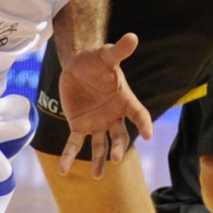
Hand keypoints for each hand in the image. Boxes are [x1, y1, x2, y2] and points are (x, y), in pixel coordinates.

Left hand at [55, 32, 153, 178]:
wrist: (77, 66)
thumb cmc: (96, 61)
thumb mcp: (106, 56)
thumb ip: (119, 51)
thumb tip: (132, 36)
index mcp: (125, 101)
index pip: (139, 114)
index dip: (144, 124)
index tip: (149, 135)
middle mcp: (114, 116)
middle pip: (120, 136)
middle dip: (117, 147)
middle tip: (114, 158)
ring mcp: (98, 123)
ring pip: (100, 146)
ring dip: (99, 160)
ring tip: (97, 176)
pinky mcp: (80, 126)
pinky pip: (75, 144)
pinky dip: (69, 157)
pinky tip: (63, 170)